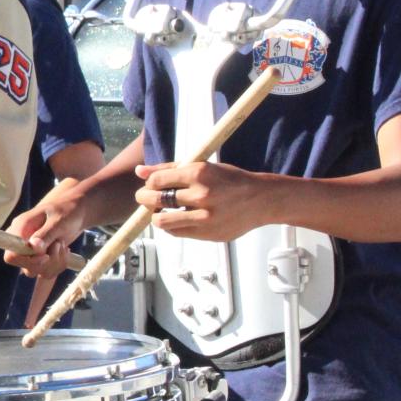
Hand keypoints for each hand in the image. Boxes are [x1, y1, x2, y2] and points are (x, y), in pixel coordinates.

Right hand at [5, 182, 87, 280]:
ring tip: (63, 245)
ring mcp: (30, 252)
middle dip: (47, 262)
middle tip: (59, 245)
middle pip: (25, 267)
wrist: (75, 211)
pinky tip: (64, 252)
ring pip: (37, 271)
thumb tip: (33, 248)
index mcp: (20, 228)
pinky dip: (59, 265)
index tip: (45, 256)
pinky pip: (46, 272)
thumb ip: (45, 234)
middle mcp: (21, 242)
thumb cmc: (66, 210)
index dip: (27, 261)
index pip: (11, 255)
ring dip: (55, 263)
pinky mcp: (40, 258)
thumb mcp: (58, 220)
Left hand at [135, 160, 267, 241]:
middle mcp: (201, 196)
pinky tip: (179, 217)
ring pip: (162, 221)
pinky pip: (176, 232)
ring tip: (163, 210)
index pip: (156, 181)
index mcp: (198, 174)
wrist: (262, 200)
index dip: (149, 183)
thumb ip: (169, 169)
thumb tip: (139, 171)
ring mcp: (205, 217)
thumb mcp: (202, 167)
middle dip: (145, 198)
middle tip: (148, 198)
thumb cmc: (230, 180)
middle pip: (155, 200)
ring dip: (157, 215)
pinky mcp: (209, 233)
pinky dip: (172, 226)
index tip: (152, 185)